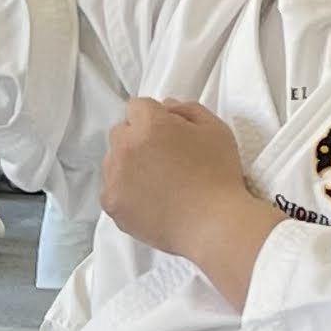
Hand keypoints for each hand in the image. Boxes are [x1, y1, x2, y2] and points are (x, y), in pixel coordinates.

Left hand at [100, 99, 281, 312]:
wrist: (213, 224)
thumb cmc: (219, 174)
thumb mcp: (215, 129)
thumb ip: (186, 109)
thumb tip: (165, 107)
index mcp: (149, 124)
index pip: (137, 107)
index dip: (154, 117)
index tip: (169, 134)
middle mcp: (124, 147)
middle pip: (121, 132)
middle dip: (137, 138)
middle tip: (163, 159)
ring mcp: (114, 177)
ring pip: (112, 160)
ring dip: (128, 164)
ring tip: (156, 182)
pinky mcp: (112, 204)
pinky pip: (112, 188)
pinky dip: (125, 191)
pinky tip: (149, 200)